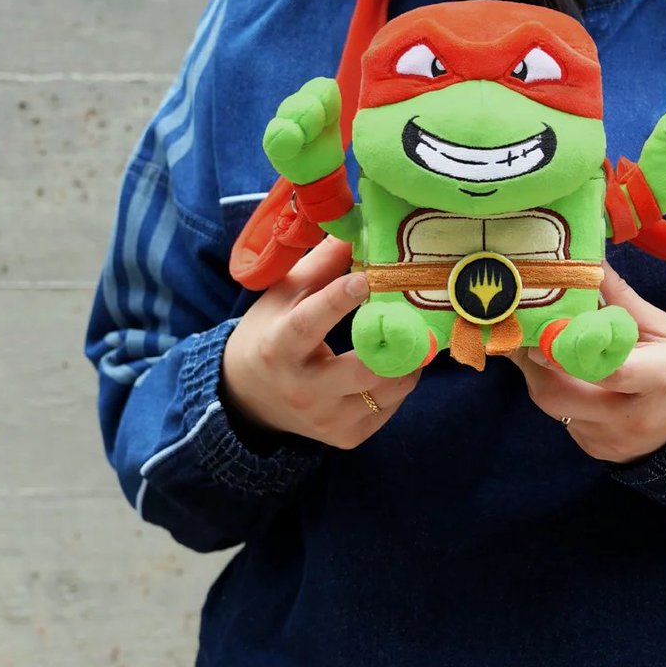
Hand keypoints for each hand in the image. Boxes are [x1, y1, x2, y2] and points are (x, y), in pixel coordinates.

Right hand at [220, 232, 424, 449]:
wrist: (249, 398)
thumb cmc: (270, 334)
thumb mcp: (283, 295)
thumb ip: (321, 264)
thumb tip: (356, 228)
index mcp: (279, 346)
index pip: (309, 323)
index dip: (337, 301)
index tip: (366, 278)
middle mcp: (302, 388)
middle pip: (361, 370)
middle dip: (396, 343)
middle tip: (416, 318)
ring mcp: (326, 420)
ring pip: (386, 392)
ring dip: (407, 362)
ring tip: (412, 337)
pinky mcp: (345, 438)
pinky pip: (388, 410)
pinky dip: (399, 384)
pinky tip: (397, 363)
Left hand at [506, 262, 665, 462]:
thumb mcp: (662, 327)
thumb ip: (621, 299)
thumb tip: (591, 260)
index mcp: (658, 379)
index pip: (610, 371)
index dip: (569, 351)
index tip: (544, 332)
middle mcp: (631, 417)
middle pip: (562, 395)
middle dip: (535, 361)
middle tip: (523, 333)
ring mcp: (610, 439)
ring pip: (555, 407)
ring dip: (541, 374)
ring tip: (540, 347)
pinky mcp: (595, 450)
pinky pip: (562, 419)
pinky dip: (556, 394)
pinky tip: (564, 376)